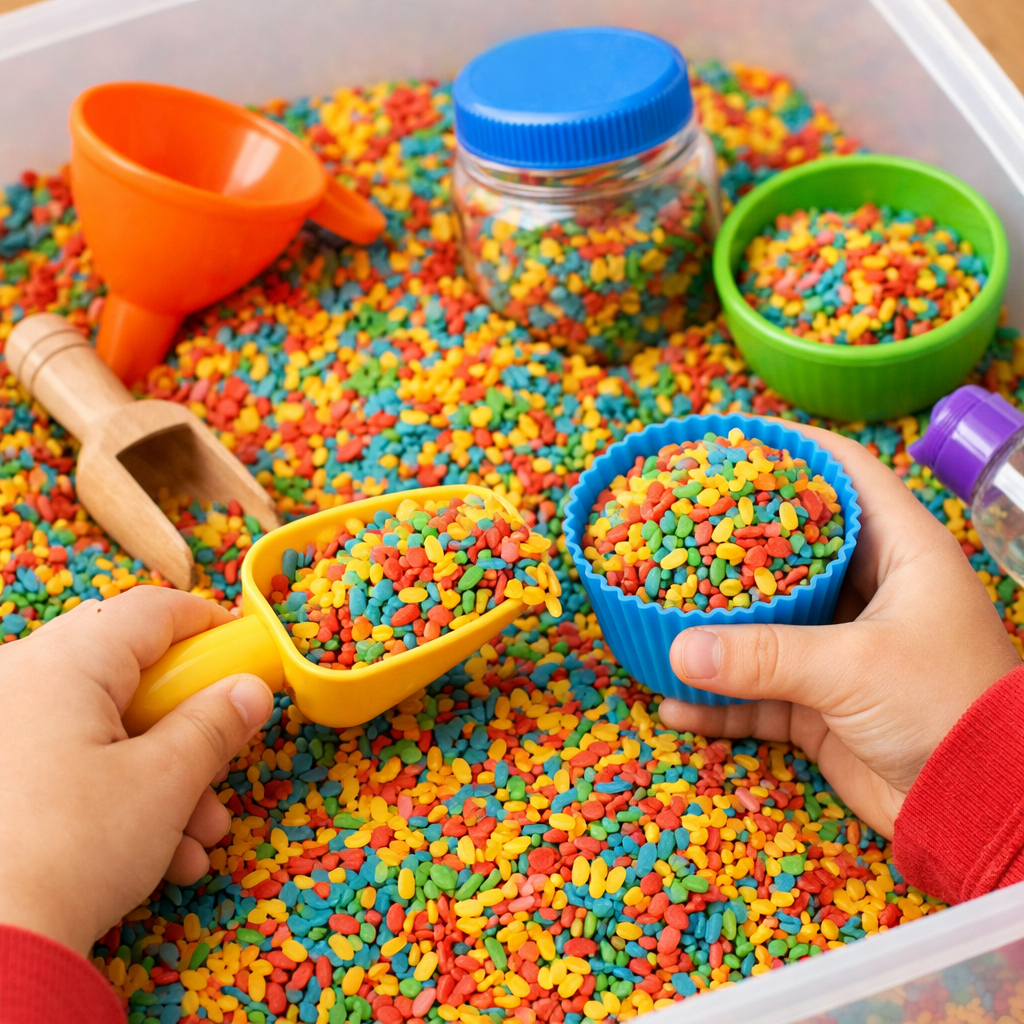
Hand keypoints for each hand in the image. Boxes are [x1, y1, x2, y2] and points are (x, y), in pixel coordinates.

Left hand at [0, 587, 272, 955]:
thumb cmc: (72, 850)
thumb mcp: (166, 781)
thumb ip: (216, 723)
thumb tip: (252, 691)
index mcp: (61, 662)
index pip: (151, 610)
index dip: (209, 626)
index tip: (246, 655)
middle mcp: (21, 681)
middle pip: (130, 673)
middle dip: (188, 724)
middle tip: (223, 758)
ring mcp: (5, 730)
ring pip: (105, 727)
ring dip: (164, 775)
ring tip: (199, 833)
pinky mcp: (2, 775)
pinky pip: (68, 760)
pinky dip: (118, 793)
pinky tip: (160, 852)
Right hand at [659, 421, 1019, 838]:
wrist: (982, 809)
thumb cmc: (944, 706)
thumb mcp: (854, 667)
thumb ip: (763, 656)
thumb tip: (677, 650)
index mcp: (903, 553)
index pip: (846, 474)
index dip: (793, 447)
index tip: (731, 438)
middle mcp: (872, 593)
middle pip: (790, 548)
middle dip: (733, 540)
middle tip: (674, 519)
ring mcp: (844, 651)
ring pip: (766, 625)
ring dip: (715, 628)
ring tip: (656, 613)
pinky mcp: (824, 705)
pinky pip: (759, 694)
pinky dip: (719, 702)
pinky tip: (673, 704)